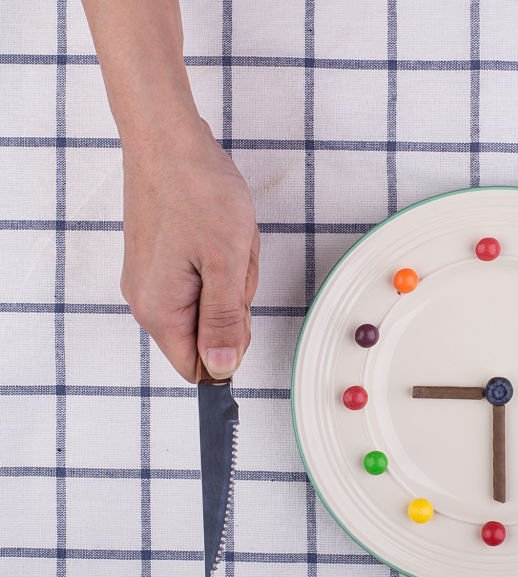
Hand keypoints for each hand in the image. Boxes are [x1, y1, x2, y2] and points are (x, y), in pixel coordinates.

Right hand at [120, 120, 259, 381]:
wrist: (168, 138)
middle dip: (235, 300)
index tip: (240, 309)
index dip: (229, 349)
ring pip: (211, 300)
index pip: (197, 367)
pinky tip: (220, 230)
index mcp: (160, 310)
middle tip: (233, 259)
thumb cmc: (197, 191)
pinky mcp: (161, 257)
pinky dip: (222, 257)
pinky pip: (204, 276)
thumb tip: (223, 368)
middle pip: (209, 332)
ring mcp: (153, 277)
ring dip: (233, 273)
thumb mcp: (227, 263)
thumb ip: (225, 321)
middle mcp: (148, 300)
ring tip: (227, 237)